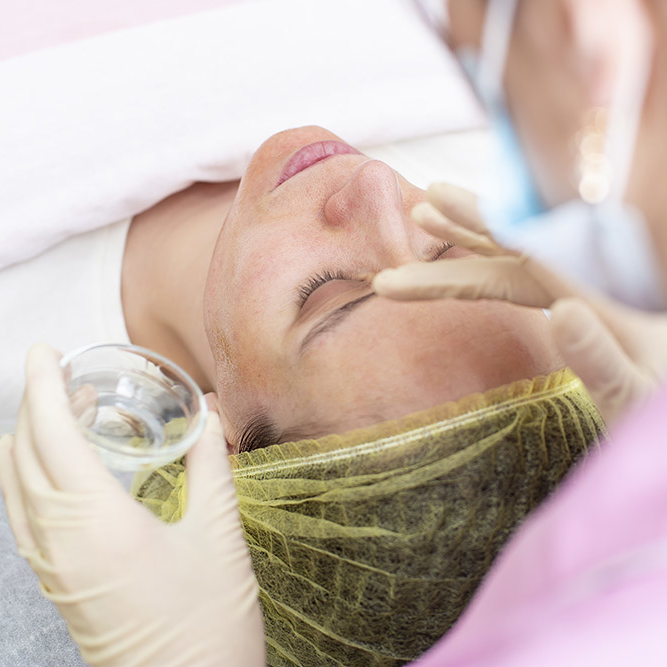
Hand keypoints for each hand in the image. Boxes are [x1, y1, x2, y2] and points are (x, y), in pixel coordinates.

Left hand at [0, 344, 264, 666]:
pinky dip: (31, 474)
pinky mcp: (57, 584)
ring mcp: (50, 568)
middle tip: (65, 375)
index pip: (51, 436)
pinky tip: (63, 469)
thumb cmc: (206, 620)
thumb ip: (210, 465)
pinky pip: (24, 514)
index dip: (43, 386)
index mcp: (95, 523)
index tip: (45, 350)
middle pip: (21, 457)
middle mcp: (57, 542)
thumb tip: (210, 414)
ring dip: (29, 440)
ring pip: (15, 488)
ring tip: (64, 413)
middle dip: (34, 406)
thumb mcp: (218, 536)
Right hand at [373, 183, 666, 423]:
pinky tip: (484, 250)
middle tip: (419, 210)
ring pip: (522, 255)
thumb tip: (561, 312)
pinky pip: (535, 273)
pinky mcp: (588, 309)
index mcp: (604, 301)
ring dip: (476, 237)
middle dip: (465, 229)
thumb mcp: (637, 396)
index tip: (435, 201)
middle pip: (518, 247)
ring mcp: (588, 297)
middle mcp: (593, 288)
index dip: (480, 222)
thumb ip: (602, 360)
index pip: (531, 249)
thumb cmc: (663, 416)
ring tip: (432, 221)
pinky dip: (500, 255)